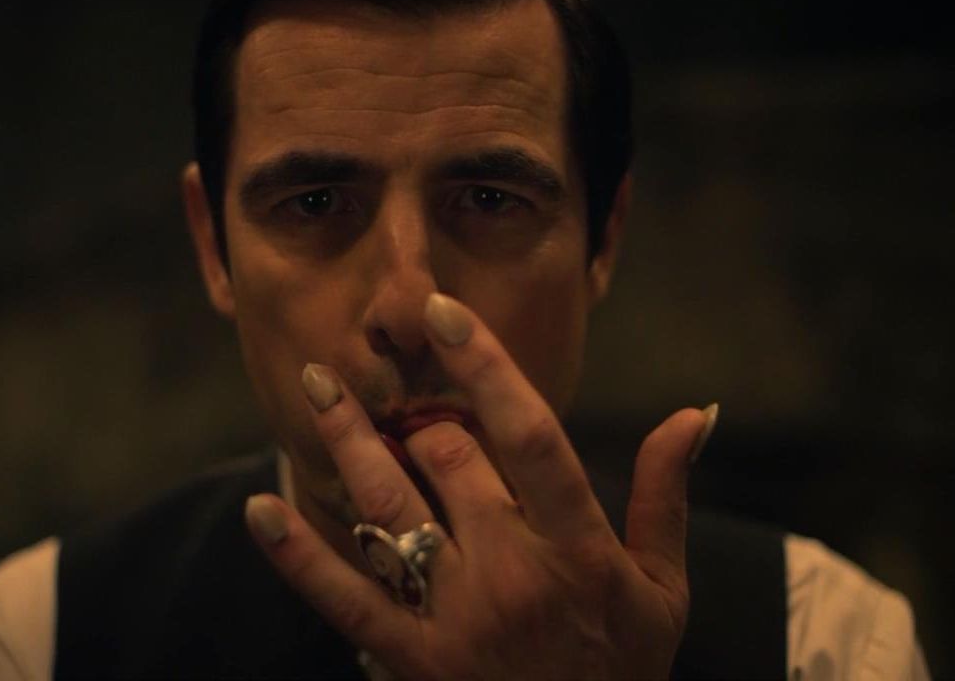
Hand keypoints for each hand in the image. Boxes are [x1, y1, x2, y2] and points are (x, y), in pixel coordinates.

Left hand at [244, 293, 712, 679]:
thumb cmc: (624, 668)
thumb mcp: (664, 588)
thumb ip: (665, 496)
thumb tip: (694, 413)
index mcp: (579, 549)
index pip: (531, 436)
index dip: (485, 366)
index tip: (443, 310)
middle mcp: (513, 575)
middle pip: (449, 461)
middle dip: (422, 417)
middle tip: (401, 393)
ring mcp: (456, 618)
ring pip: (391, 509)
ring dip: (350, 441)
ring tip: (318, 384)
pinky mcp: (412, 658)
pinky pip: (346, 597)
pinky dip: (297, 554)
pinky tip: (260, 508)